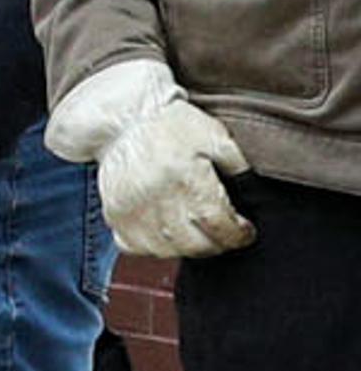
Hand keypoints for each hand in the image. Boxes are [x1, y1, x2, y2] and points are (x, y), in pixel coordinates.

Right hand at [46, 54, 252, 259]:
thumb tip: (256, 198)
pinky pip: (136, 247)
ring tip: (194, 230)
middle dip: (216, 242)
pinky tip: (164, 230)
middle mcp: (157, 198)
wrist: (122, 120)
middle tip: (222, 232)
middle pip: (195, 245)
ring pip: (167, 250)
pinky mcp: (115, 214)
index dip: (238, 235)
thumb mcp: (217, 137)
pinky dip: (153, 246)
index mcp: (188, 179)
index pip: (220, 226)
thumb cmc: (172, 126)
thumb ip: (241, 169)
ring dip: (186, 246)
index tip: (244, 231)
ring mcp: (132, 209)